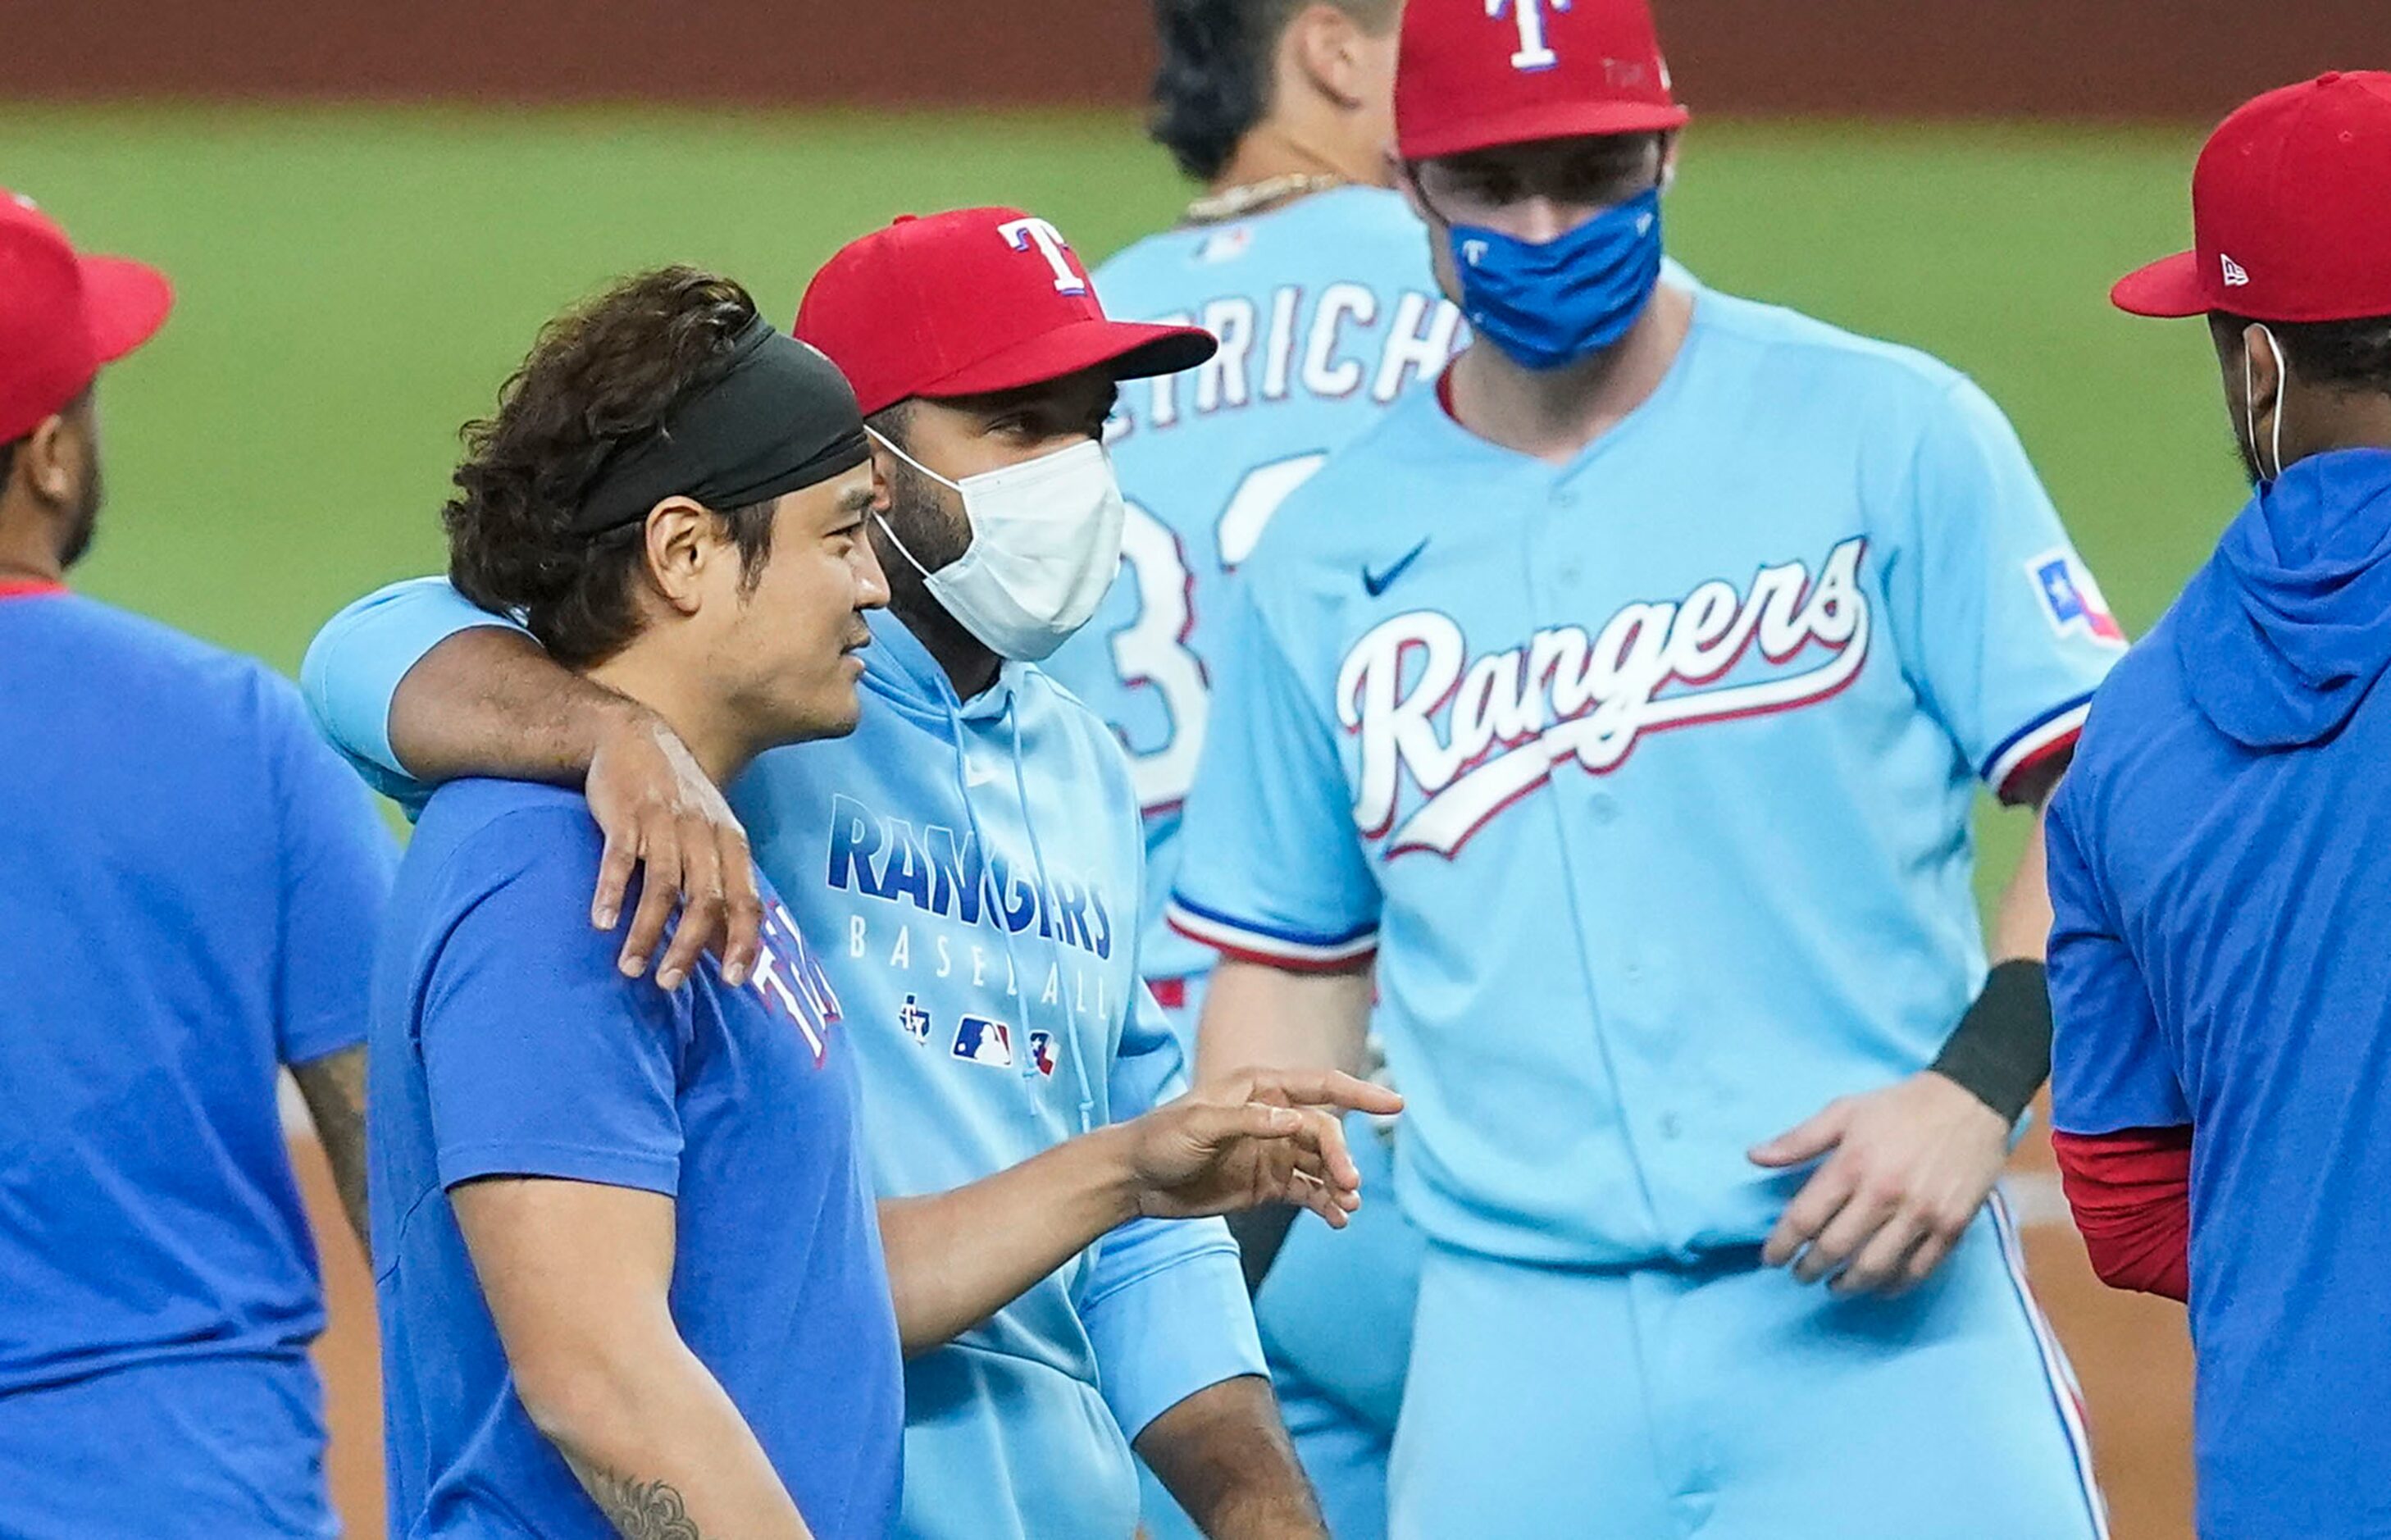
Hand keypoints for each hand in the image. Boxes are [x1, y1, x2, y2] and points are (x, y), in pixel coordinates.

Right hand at [585, 705, 762, 991]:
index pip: (746, 900)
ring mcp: (665, 823)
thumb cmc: (677, 801)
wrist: (633, 735)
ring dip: (646, 931)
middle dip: (688, 947)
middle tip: (668, 983)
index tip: (733, 982)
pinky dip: (613, 892)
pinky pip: (621, 858)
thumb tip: (726, 950)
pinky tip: (602, 922)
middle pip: (705, 899)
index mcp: (730, 843)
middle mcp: (703, 833)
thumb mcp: (709, 838)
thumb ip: (719, 890)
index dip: (743, 942)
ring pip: (663, 886)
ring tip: (631, 967)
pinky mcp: (626, 814)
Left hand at [1124, 1069, 1402, 1228]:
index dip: (1360, 1093)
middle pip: (1326, 1133)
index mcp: (1261, 1089)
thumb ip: (1247, 1120)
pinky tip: (1336, 1221)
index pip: (1321, 1086)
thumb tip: (1293, 1120)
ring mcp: (1273, 1152)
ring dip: (1340, 1185)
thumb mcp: (1199, 1124)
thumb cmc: (1161, 1138)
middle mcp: (1274, 1117)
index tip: (1395, 1105)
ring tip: (1347, 1208)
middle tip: (1350, 1187)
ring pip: (1322, 1166)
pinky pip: (1309, 1192)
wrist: (1135, 1179)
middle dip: (1343, 1158)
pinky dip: (1326, 1205)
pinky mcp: (1268, 1184)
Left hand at [1750, 1070, 2011, 1294]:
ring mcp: (1921, 1214)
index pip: (1804, 1219)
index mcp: (1852, 1165)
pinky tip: (1879, 1287)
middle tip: (1800, 1275)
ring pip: (1875, 1268)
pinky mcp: (1952, 1227)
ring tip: (1834, 1285)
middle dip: (1810, 1269)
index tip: (1771, 1258)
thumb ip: (1798, 1140)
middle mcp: (1884, 1194)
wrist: (1969, 1102)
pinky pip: (1918, 1270)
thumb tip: (1754, 1157)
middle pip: (1836, 1249)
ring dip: (1848, 1285)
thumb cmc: (1899, 1107)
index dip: (1782, 1245)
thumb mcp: (1843, 1112)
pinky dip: (1894, 1285)